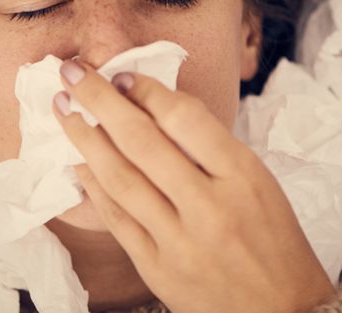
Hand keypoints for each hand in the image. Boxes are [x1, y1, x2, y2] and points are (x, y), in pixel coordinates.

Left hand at [52, 61, 335, 312]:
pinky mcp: (157, 268)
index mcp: (244, 177)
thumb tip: (157, 107)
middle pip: (142, 140)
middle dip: (100, 99)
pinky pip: (116, 219)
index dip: (147, 89)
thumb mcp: (261, 184)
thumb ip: (213, 149)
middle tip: (74, 73)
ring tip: (65, 110)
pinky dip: (93, 186)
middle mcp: (209, 206)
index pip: (185, 118)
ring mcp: (179, 240)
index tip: (123, 75)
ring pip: (120, 178)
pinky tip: (78, 162)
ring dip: (85, 138)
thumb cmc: (276, 242)